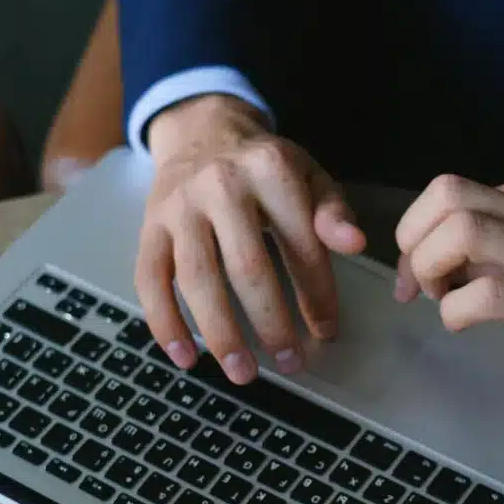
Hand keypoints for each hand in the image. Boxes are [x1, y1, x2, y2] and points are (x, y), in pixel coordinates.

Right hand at [136, 94, 365, 383]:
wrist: (201, 131)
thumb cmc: (264, 165)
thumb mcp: (309, 175)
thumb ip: (332, 211)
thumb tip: (355, 243)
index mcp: (270, 171)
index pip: (300, 244)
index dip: (316, 294)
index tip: (327, 332)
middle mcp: (220, 186)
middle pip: (247, 267)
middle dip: (271, 323)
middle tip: (289, 363)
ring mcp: (179, 208)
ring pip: (197, 279)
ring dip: (220, 333)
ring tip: (242, 373)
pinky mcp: (148, 227)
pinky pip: (150, 280)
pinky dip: (165, 323)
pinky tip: (185, 357)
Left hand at [393, 175, 503, 388]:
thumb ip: (496, 249)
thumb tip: (438, 266)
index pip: (448, 190)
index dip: (416, 229)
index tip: (417, 275)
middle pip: (445, 195)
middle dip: (415, 242)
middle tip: (421, 285)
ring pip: (460, 233)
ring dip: (431, 269)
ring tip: (442, 298)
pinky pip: (486, 294)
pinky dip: (456, 310)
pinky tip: (465, 323)